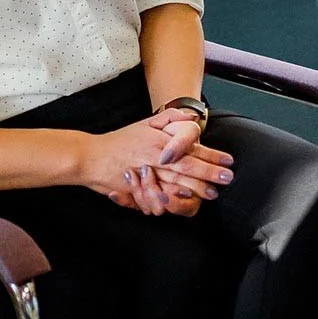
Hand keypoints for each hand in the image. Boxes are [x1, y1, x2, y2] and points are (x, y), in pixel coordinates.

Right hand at [78, 107, 230, 213]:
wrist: (89, 157)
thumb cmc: (119, 141)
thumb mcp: (145, 124)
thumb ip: (169, 118)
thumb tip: (192, 117)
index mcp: (158, 141)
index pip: (190, 148)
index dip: (210, 155)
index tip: (227, 160)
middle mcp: (154, 157)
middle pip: (186, 166)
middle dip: (209, 173)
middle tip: (226, 178)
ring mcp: (145, 174)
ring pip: (175, 182)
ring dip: (195, 188)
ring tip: (212, 193)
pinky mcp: (136, 189)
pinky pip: (157, 196)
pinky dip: (172, 199)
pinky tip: (185, 201)